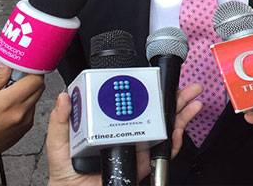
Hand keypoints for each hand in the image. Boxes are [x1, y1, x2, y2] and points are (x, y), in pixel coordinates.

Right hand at [0, 64, 44, 155]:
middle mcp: (21, 114)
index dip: (30, 69)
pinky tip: (8, 106)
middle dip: (29, 79)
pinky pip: (31, 110)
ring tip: (6, 94)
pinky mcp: (24, 129)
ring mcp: (25, 123)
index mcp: (9, 103)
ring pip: (35, 98)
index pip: (36, 79)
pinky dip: (24, 103)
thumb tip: (8, 64)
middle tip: (12, 78)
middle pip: (39, 87)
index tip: (22, 66)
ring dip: (26, 92)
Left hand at [46, 84, 202, 185]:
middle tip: (190, 88)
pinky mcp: (143, 165)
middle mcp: (128, 133)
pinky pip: (164, 153)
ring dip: (182, 116)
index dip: (150, 91)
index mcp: (111, 123)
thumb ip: (61, 120)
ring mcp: (138, 149)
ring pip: (165, 129)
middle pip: (156, 113)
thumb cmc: (65, 172)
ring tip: (194, 104)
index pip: (135, 103)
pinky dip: (175, 142)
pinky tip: (179, 131)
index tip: (160, 80)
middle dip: (176, 99)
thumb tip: (65, 96)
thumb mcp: (59, 143)